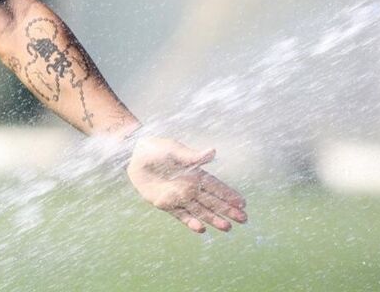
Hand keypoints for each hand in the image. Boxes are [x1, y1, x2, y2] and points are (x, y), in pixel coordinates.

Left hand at [126, 136, 247, 232]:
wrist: (135, 156)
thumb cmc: (157, 149)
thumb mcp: (175, 150)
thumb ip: (192, 156)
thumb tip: (213, 152)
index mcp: (196, 174)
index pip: (217, 187)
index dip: (229, 195)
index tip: (243, 203)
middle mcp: (190, 187)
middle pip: (213, 202)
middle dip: (228, 210)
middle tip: (243, 219)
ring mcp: (179, 197)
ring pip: (200, 211)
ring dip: (213, 219)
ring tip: (227, 227)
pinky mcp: (166, 204)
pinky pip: (181, 215)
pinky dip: (190, 223)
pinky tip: (201, 229)